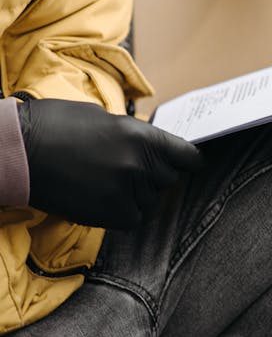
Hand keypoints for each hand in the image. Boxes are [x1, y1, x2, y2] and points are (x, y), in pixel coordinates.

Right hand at [18, 99, 201, 228]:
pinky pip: (133, 218)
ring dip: (138, 193)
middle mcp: (140, 166)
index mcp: (143, 137)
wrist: (17, 152)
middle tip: (129, 169)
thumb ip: (135, 135)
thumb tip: (152, 147)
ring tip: (108, 180)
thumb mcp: (104, 118)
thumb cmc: (56, 125)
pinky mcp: (108, 215)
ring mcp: (125, 192)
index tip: (188, 164)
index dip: (188, 161)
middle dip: (155, 175)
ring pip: (150, 199)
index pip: (188, 157)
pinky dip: (124, 211)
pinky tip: (104, 198)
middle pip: (168, 179)